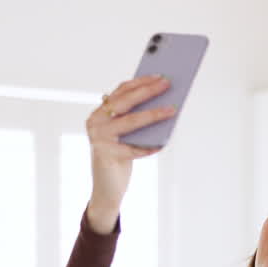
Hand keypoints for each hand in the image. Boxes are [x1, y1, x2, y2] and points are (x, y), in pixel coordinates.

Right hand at [84, 75, 175, 230]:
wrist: (106, 190)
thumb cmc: (119, 159)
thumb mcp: (124, 136)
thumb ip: (134, 120)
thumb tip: (160, 101)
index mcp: (99, 114)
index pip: (120, 92)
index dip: (140, 82)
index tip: (159, 76)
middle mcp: (95, 123)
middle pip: (125, 102)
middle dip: (148, 91)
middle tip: (167, 84)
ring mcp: (100, 139)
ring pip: (131, 122)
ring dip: (153, 115)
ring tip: (172, 109)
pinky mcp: (108, 156)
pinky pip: (135, 149)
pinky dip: (150, 146)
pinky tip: (164, 142)